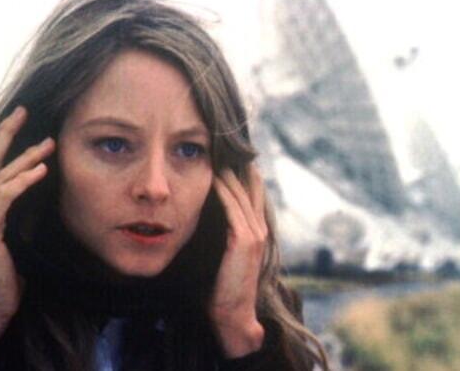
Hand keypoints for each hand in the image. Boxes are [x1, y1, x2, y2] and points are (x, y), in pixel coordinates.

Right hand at [0, 106, 54, 349]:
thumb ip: (17, 209)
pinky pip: (5, 196)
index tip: (20, 119)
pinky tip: (41, 170)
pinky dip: (24, 181)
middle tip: (24, 111)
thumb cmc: (8, 269)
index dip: (3, 141)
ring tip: (49, 145)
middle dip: (7, 134)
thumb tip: (38, 185)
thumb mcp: (13, 232)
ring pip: (2, 176)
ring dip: (27, 158)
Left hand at [210, 164, 267, 357]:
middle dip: (237, 164)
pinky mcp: (244, 241)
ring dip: (229, 172)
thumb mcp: (223, 256)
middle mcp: (259, 229)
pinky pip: (233, 207)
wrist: (232, 316)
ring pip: (242, 192)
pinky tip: (214, 177)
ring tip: (216, 152)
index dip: (243, 171)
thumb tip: (200, 215)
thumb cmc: (220, 288)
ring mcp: (255, 234)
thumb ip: (219, 234)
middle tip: (222, 143)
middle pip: (251, 185)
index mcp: (256, 231)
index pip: (252, 191)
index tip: (227, 153)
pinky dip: (224, 190)